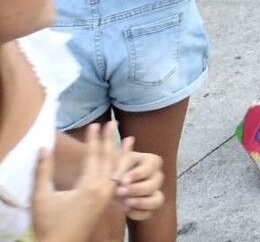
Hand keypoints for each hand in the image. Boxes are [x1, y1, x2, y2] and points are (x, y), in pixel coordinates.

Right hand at [31, 124, 120, 241]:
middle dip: (109, 141)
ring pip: (118, 170)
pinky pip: (118, 180)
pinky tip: (125, 163)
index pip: (92, 156)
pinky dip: (123, 168)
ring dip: (122, 153)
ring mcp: (107, 197)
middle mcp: (103, 189)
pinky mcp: (107, 202)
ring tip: (131, 138)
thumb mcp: (41, 197)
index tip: (94, 124)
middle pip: (108, 160)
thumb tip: (43, 148)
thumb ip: (44, 171)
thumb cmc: (48, 223)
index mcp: (89, 186)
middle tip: (112, 123)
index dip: (92, 140)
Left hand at [112, 145, 163, 218]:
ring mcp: (152, 192)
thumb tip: (128, 138)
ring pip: (158, 199)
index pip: (154, 164)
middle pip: (157, 182)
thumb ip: (121, 152)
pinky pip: (150, 213)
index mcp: (150, 161)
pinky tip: (126, 211)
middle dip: (138, 188)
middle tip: (120, 192)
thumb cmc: (109, 166)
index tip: (123, 179)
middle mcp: (155, 176)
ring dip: (143, 202)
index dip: (140, 173)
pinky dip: (139, 213)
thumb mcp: (112, 157)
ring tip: (126, 203)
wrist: (101, 182)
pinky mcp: (146, 207)